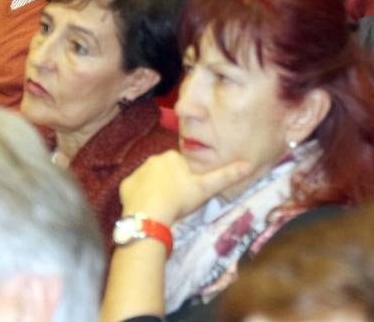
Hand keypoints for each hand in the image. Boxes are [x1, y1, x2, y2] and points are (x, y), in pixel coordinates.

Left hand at [119, 151, 254, 224]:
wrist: (150, 216)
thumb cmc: (180, 199)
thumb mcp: (206, 188)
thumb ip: (226, 176)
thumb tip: (249, 164)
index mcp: (173, 156)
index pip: (181, 165)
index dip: (185, 179)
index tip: (187, 192)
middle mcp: (153, 159)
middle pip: (165, 170)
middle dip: (170, 182)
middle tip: (176, 201)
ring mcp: (137, 172)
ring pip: (149, 179)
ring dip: (154, 188)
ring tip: (162, 206)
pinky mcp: (124, 186)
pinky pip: (134, 188)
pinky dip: (139, 196)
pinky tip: (147, 207)